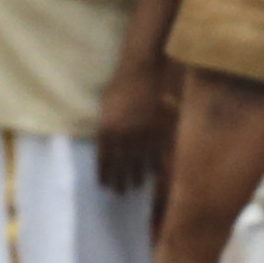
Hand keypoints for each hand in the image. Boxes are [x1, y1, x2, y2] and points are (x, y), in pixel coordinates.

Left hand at [92, 57, 172, 199]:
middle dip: (120, 181)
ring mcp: (143, 135)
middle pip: (121, 166)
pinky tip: (151, 174)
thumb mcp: (107, 107)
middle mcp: (124, 136)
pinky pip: (155, 155)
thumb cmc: (122, 85)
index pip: (104, 159)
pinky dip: (152, 167)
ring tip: (134, 187)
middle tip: (120, 192)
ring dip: (136, 178)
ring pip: (139, 164)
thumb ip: (107, 127)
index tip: (105, 185)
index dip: (105, 174)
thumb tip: (106, 146)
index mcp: (107, 129)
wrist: (143, 70)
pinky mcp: (159, 132)